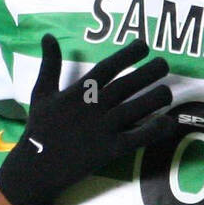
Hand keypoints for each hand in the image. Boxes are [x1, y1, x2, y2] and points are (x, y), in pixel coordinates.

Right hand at [0, 35, 173, 204]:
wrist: (35, 168)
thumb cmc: (38, 129)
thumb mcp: (40, 93)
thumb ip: (49, 65)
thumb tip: (48, 36)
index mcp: (78, 91)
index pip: (108, 67)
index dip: (128, 54)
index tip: (144, 46)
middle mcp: (93, 106)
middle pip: (128, 84)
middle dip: (149, 72)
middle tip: (163, 64)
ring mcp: (102, 128)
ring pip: (137, 108)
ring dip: (156, 98)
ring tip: (167, 92)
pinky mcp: (108, 150)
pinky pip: (137, 137)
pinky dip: (154, 130)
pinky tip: (168, 123)